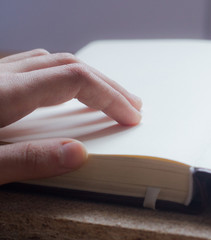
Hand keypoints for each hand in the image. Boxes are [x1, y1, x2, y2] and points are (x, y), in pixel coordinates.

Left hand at [0, 49, 141, 183]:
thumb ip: (26, 160)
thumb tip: (78, 154)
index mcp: (3, 92)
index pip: (74, 80)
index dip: (110, 97)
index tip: (131, 117)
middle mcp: (0, 74)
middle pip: (68, 65)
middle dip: (107, 86)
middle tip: (132, 106)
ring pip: (50, 62)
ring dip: (85, 77)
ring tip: (104, 96)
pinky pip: (31, 66)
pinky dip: (59, 75)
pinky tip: (60, 90)